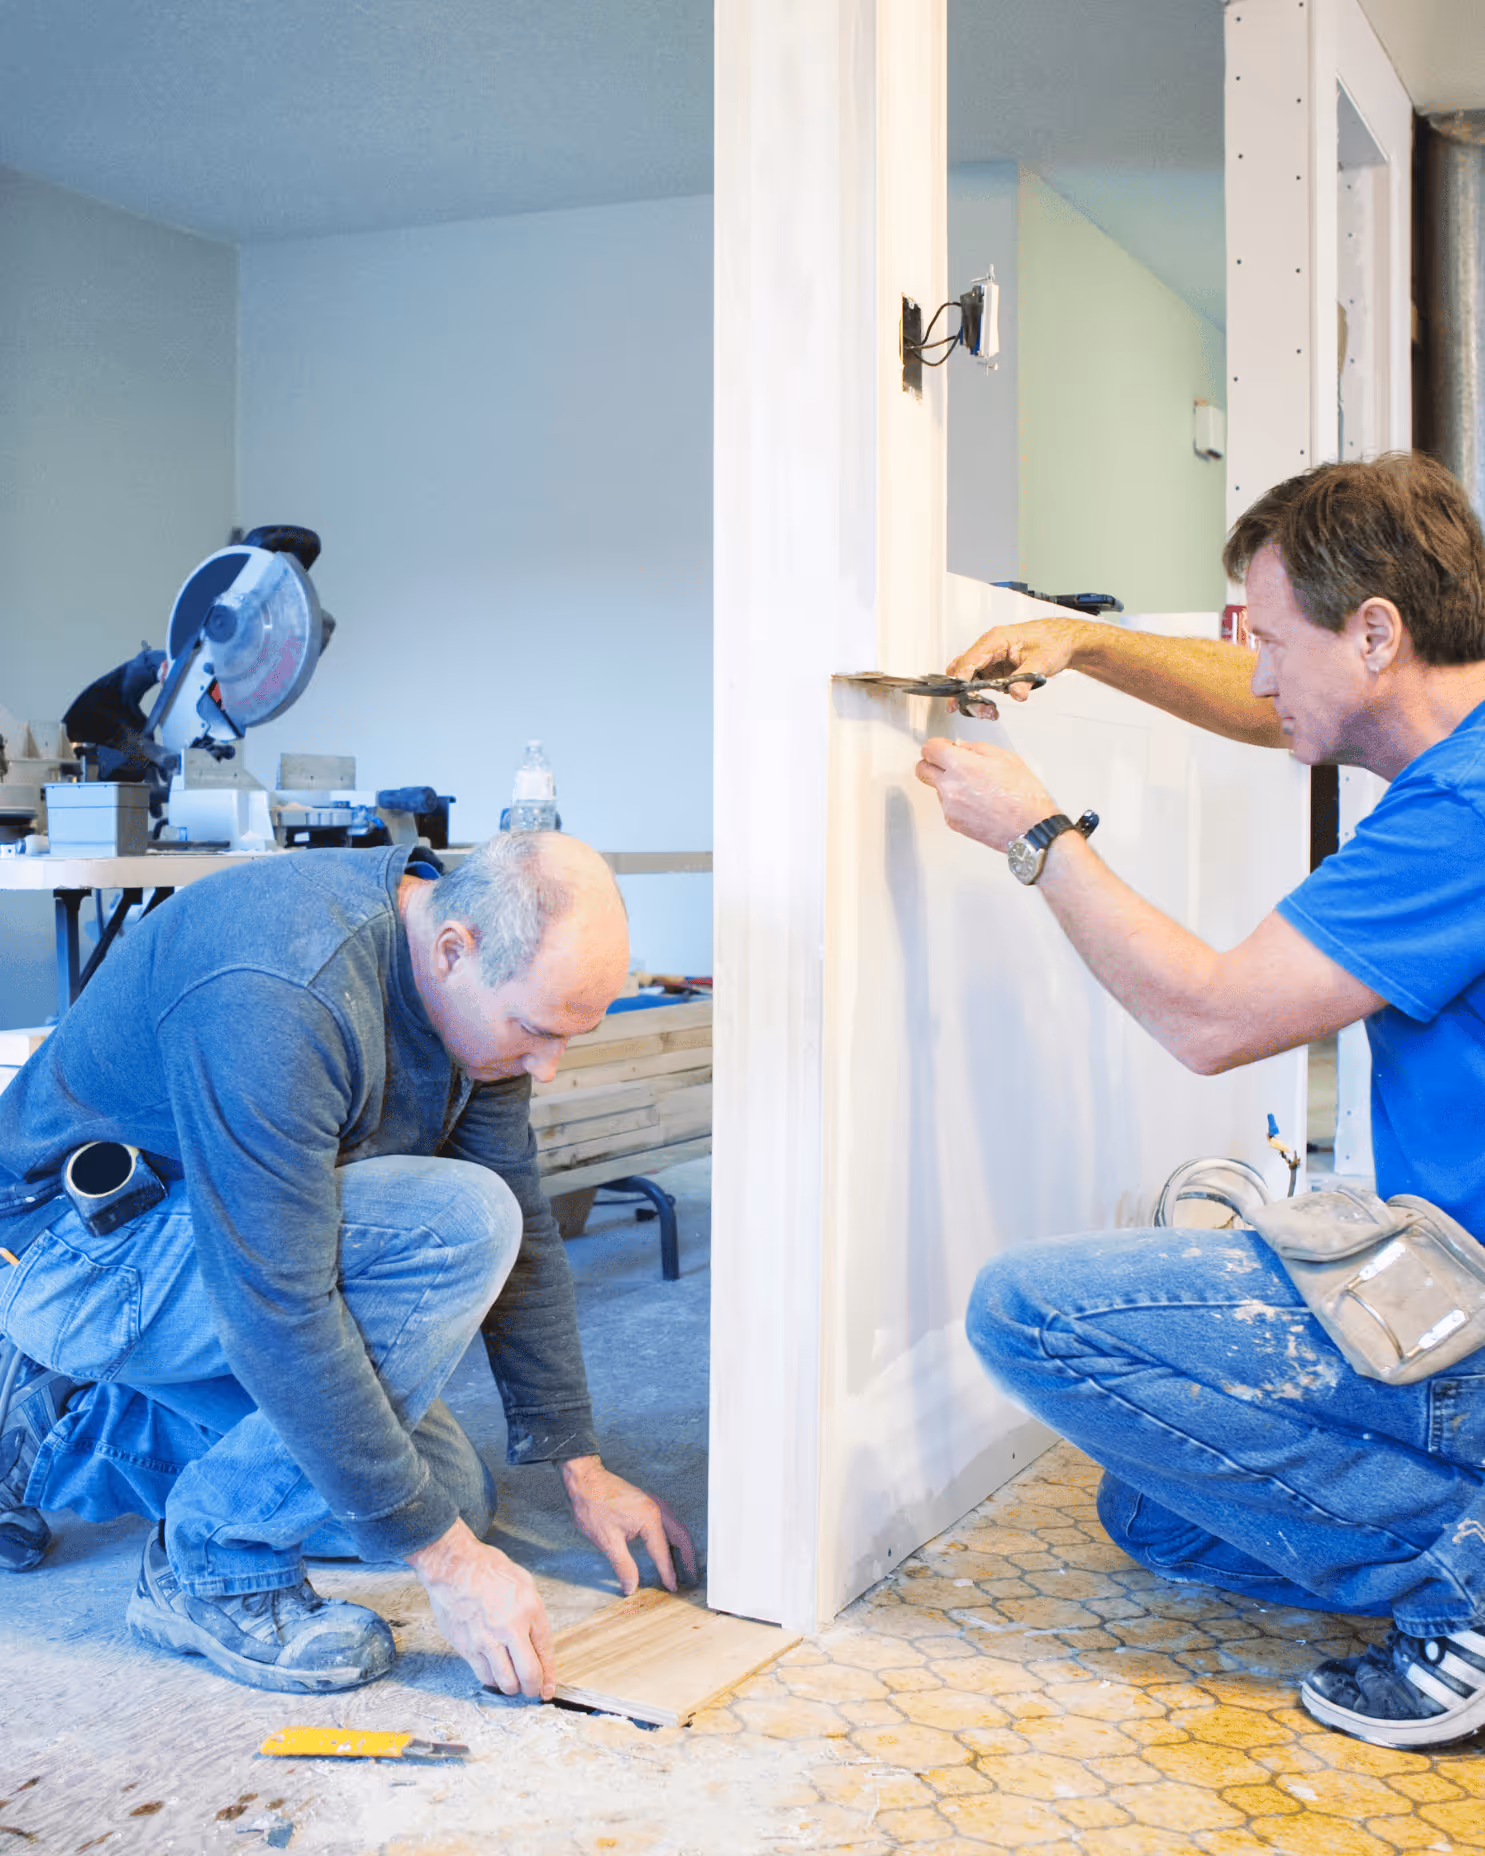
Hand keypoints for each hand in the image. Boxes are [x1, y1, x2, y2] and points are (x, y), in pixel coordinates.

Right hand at [407, 1517, 555, 1698]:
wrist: (454, 1566)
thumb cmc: (489, 1570)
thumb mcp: (524, 1583)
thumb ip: (533, 1614)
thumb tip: (537, 1643)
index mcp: (529, 1610)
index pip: (545, 1653)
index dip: (548, 1676)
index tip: (548, 1689)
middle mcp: (510, 1629)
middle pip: (528, 1675)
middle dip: (533, 1689)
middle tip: (532, 1690)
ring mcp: (486, 1641)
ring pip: (505, 1682)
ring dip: (512, 1687)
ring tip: (512, 1682)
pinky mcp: (466, 1647)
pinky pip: (484, 1675)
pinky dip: (492, 1679)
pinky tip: (494, 1672)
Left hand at [561, 1455, 697, 1595]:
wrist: (586, 1479)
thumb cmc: (593, 1506)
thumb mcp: (607, 1541)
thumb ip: (623, 1565)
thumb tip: (631, 1587)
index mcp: (649, 1519)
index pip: (663, 1552)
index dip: (668, 1573)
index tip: (673, 1588)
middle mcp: (656, 1509)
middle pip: (681, 1536)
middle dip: (688, 1558)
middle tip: (692, 1577)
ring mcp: (653, 1503)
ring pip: (676, 1528)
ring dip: (682, 1547)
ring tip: (685, 1565)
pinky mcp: (646, 1502)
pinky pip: (668, 1522)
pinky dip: (674, 1537)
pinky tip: (669, 1546)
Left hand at [915, 737, 1057, 853]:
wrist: (1030, 828)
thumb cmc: (1023, 796)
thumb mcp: (1005, 758)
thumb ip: (977, 748)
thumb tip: (962, 747)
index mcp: (961, 766)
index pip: (929, 749)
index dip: (936, 745)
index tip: (943, 746)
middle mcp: (949, 787)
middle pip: (921, 770)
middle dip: (931, 763)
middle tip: (946, 763)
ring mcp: (949, 807)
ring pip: (937, 789)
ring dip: (948, 784)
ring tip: (976, 787)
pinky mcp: (953, 823)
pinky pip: (947, 806)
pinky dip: (957, 802)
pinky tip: (977, 801)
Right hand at [946, 617, 1086, 716]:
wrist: (1066, 640)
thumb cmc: (1054, 641)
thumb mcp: (1040, 663)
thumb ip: (1025, 681)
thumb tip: (1016, 694)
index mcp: (996, 640)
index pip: (969, 661)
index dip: (960, 681)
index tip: (956, 698)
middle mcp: (989, 647)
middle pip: (962, 669)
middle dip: (962, 692)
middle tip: (968, 709)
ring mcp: (991, 657)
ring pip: (969, 677)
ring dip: (973, 696)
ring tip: (987, 711)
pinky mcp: (996, 666)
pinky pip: (981, 681)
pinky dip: (982, 695)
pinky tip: (991, 706)